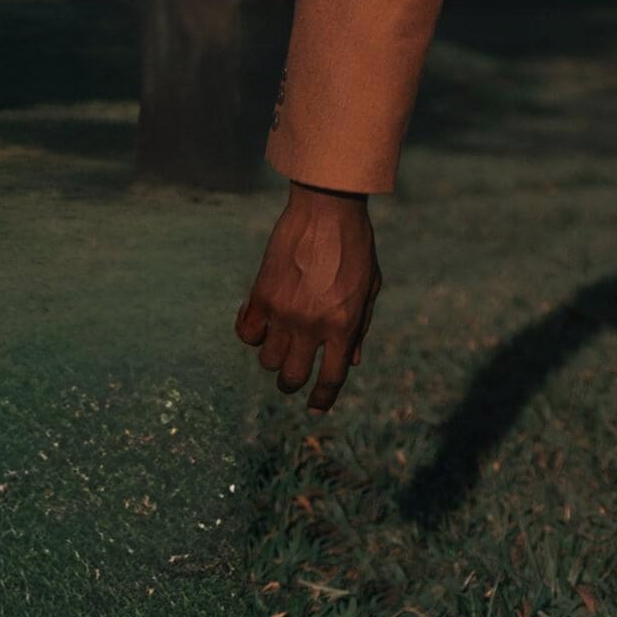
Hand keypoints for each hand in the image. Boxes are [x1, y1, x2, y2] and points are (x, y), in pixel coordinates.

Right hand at [235, 183, 379, 409]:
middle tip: (293, 374)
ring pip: (267, 360)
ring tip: (280, 339)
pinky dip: (251, 333)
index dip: (322, 399)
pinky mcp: (261, 295)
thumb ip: (360, 328)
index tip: (315, 407)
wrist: (327, 209)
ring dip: (274, 356)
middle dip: (292, 383)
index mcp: (344, 326)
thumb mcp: (369, 288)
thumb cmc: (355, 246)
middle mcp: (312, 326)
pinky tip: (258, 321)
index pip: (331, 379)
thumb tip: (351, 362)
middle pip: (291, 378)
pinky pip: (247, 333)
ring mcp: (284, 312)